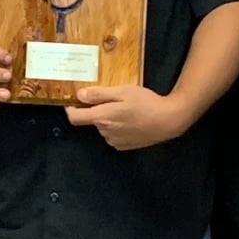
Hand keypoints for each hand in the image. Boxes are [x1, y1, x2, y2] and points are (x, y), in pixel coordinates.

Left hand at [66, 86, 188, 150]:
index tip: (73, 100)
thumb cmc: (146, 102)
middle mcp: (105, 132)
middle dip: (97, 110)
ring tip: (126, 108)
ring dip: (108, 118)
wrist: (168, 121)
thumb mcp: (122, 92)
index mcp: (102, 118)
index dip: (70, 109)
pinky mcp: (123, 146)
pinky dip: (117, 127)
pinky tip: (131, 120)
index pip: (75, 118)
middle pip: (92, 120)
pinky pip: (113, 134)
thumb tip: (79, 96)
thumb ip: (99, 94)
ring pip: (103, 127)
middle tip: (113, 99)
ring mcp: (114, 141)